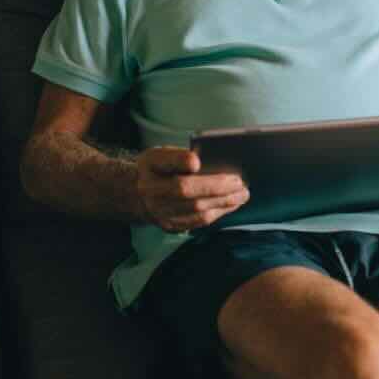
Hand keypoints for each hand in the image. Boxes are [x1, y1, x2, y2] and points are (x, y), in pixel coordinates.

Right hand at [135, 147, 249, 232]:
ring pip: (195, 209)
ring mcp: (159, 212)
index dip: (180, 161)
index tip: (196, 161)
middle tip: (240, 182)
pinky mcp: (169, 226)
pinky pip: (197, 221)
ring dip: (224, 202)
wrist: (136, 195)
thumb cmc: (158, 169)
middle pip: (185, 190)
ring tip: (242, 194)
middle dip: (216, 187)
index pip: (165, 162)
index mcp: (150, 165)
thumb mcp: (163, 153)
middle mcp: (151, 191)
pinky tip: (231, 204)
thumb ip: (181, 155)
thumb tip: (206, 161)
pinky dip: (218, 212)